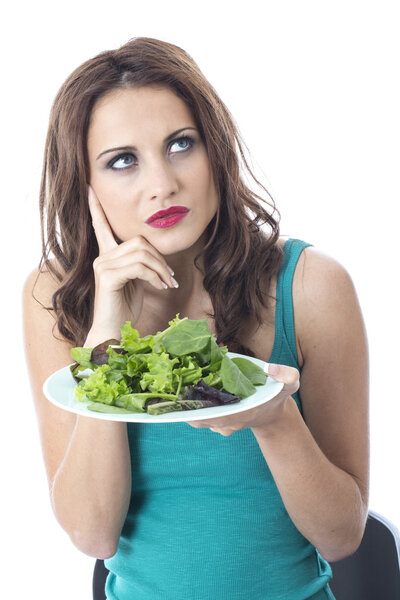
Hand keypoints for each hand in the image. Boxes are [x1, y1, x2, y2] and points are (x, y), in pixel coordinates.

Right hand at [87, 186, 177, 338]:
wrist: (113, 332)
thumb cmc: (124, 307)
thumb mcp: (136, 280)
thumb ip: (140, 263)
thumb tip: (156, 255)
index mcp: (107, 255)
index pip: (100, 226)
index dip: (96, 208)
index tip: (90, 188)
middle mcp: (102, 257)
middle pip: (138, 241)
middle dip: (160, 258)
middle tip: (171, 277)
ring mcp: (103, 266)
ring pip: (141, 253)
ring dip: (161, 269)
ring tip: (168, 284)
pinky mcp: (108, 277)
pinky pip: (139, 267)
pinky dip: (154, 276)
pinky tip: (160, 288)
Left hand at [185, 364, 299, 435]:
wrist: (272, 413)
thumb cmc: (277, 396)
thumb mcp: (290, 385)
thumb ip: (288, 376)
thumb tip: (273, 368)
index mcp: (243, 414)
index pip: (218, 417)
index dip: (201, 410)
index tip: (186, 398)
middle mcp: (228, 423)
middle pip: (201, 418)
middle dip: (186, 406)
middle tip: (175, 387)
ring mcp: (220, 424)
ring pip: (196, 418)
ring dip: (184, 406)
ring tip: (173, 387)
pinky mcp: (214, 420)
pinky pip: (197, 416)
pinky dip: (187, 406)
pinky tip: (179, 391)